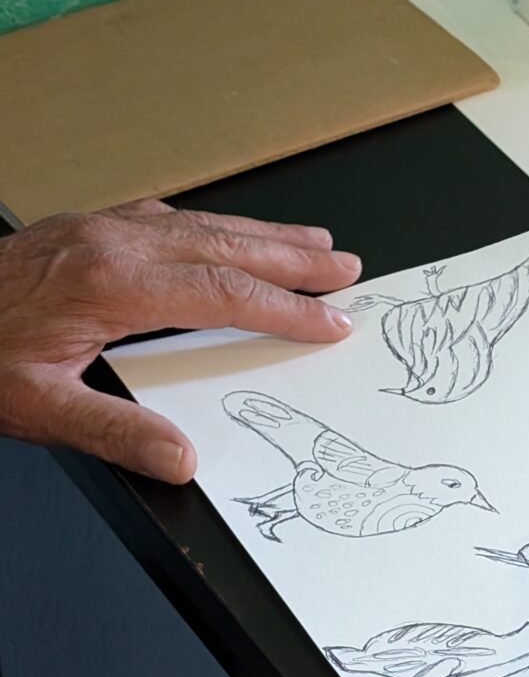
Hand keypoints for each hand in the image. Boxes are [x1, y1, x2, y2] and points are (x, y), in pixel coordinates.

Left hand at [0, 199, 360, 481]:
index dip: (286, 310)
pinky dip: (213, 225)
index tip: (331, 322)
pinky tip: (226, 233)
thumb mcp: (35, 408)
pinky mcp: (82, 227)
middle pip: (225, 246)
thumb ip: (114, 433)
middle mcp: (112, 244)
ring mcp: (97, 228)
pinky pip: (165, 216)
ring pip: (200, 224)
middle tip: (346, 268)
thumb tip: (182, 459)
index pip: (224, 294)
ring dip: (262, 234)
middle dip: (292, 258)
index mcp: (112, 285)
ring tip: (312, 243)